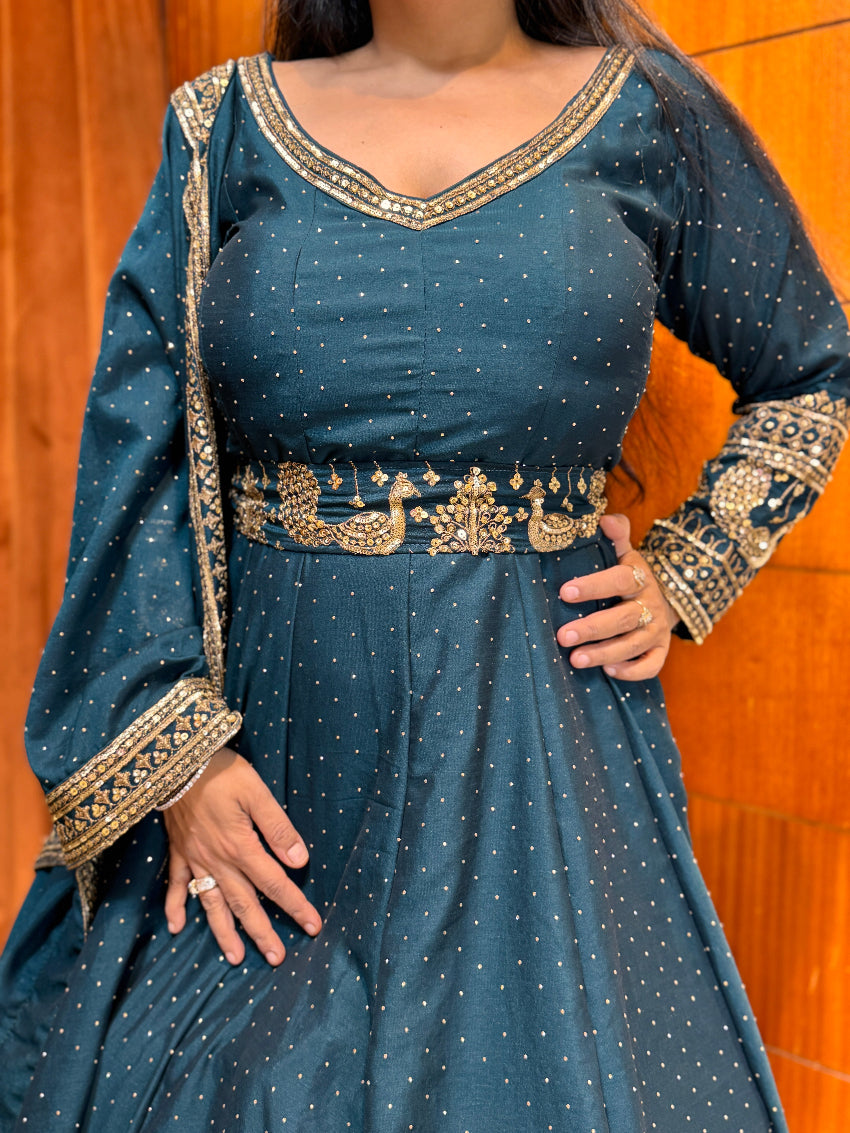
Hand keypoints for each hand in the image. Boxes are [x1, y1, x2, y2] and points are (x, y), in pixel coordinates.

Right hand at [163, 746, 321, 965]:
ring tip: (235, 958)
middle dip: (263, 933)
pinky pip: (175, 886)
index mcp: (241, 847)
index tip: (313, 926)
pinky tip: (176, 927)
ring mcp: (195, 859)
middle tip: (277, 958)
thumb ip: (278, 827)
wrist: (175, 762)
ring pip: (212, 903)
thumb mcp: (256, 792)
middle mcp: (218, 861)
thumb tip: (299, 860)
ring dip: (224, 932)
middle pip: (245, 904)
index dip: (295, 906)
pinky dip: (175, 906)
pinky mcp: (178, 852)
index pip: (275, 883)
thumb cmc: (220, 772)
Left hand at [556, 513, 679, 680]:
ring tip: (575, 660)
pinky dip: (632, 671)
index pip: (618, 580)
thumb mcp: (625, 553)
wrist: (666, 598)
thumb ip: (616, 535)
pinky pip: (651, 665)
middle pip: (623, 618)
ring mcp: (657, 630)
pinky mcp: (661, 650)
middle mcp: (651, 605)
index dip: (593, 586)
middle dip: (592, 628)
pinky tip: (609, 671)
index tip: (564, 592)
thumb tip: (603, 518)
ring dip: (604, 653)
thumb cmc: (630, 576)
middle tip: (562, 636)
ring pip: (633, 644)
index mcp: (639, 578)